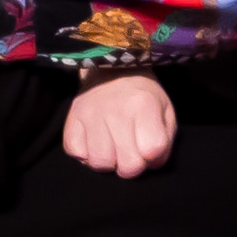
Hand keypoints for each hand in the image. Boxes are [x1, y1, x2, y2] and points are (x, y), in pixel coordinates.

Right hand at [62, 72, 176, 177]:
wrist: (112, 69)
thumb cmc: (143, 96)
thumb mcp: (165, 111)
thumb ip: (165, 141)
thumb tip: (152, 164)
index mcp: (144, 105)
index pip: (152, 150)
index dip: (154, 158)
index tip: (150, 150)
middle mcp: (115, 110)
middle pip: (128, 164)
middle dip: (132, 167)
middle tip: (130, 154)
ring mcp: (90, 114)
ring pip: (100, 163)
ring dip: (108, 163)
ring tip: (112, 151)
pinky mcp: (72, 117)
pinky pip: (75, 153)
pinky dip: (85, 155)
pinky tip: (94, 144)